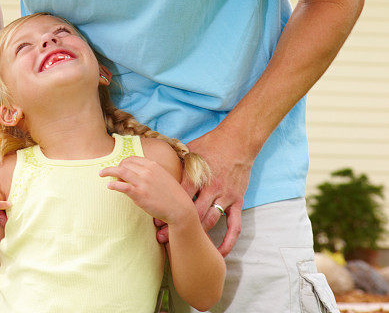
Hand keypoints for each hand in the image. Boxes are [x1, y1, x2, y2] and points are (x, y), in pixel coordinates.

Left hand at [99, 156, 194, 226]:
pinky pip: (122, 186)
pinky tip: (109, 186)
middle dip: (116, 167)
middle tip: (111, 174)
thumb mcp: (162, 177)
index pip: (132, 158)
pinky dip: (113, 185)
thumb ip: (150, 172)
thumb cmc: (171, 194)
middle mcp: (147, 170)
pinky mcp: (139, 194)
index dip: (123, 163)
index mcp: (152, 164)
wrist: (179, 208)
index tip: (119, 168)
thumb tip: (136, 173)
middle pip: (124, 163)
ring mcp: (143, 182)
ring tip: (101, 174)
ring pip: (120, 171)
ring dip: (108, 171)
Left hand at [153, 128, 254, 256]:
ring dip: (196, 234)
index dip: (166, 209)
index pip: (179, 196)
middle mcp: (212, 187)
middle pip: (192, 212)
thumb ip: (176, 163)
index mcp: (198, 175)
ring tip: (182, 245)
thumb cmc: (211, 144)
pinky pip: (235, 226)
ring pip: (210, 221)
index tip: (155, 220)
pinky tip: (219, 253)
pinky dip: (228, 241)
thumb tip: (155, 166)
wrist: (238, 140)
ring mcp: (226, 195)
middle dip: (176, 226)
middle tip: (162, 237)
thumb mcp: (191, 150)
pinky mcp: (238, 201)